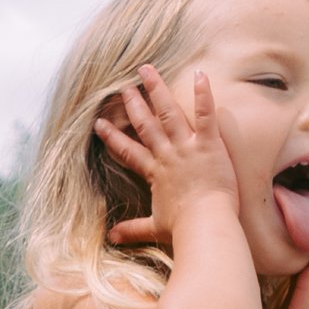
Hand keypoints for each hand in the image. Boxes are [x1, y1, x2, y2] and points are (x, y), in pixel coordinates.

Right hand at [98, 64, 240, 248]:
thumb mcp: (155, 228)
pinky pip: (205, 114)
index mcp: (154, 173)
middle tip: (123, 87)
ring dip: (157, 89)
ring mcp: (186, 147)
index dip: (113, 137)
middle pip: (145, 124)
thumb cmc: (184, 229)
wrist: (205, 225)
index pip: (128, 151)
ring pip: (168, 112)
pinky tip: (200, 74)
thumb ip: (133, 230)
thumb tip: (111, 239)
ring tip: (147, 70)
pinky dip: (203, 94)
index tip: (99, 124)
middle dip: (133, 104)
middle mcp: (167, 155)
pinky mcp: (209, 145)